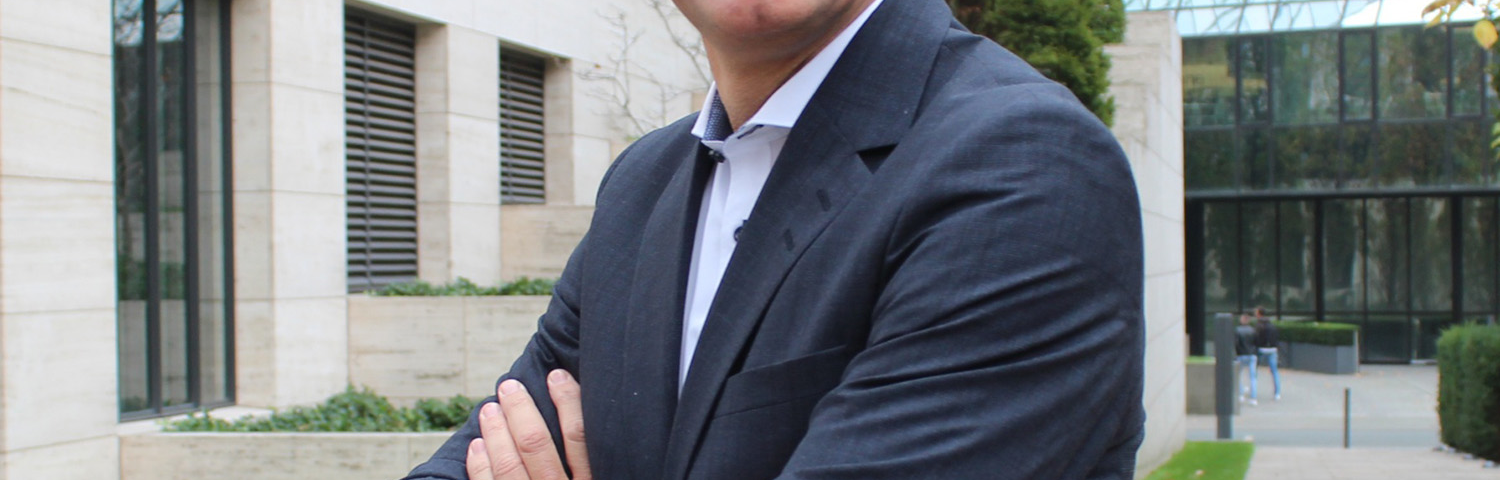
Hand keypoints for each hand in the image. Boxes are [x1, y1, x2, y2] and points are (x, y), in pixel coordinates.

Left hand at [466, 369, 590, 479]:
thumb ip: (589, 456)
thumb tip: (592, 414)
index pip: (578, 435)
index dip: (568, 401)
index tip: (556, 376)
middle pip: (536, 445)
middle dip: (520, 410)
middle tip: (510, 387)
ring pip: (509, 465)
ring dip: (496, 432)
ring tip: (489, 409)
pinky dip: (480, 464)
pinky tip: (477, 446)